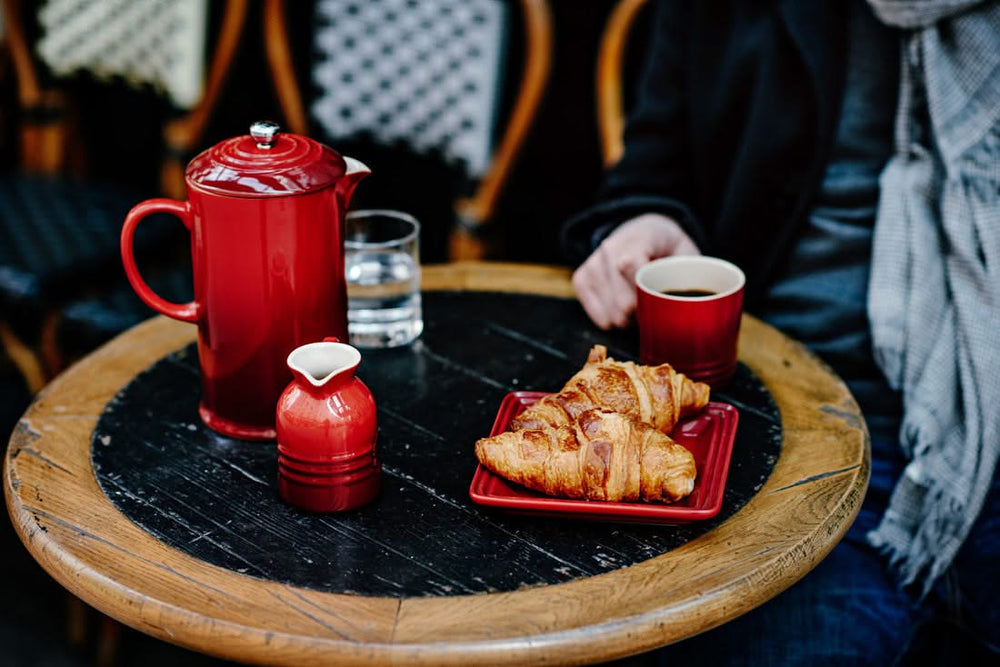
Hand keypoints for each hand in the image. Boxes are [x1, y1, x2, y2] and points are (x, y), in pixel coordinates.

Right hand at [572, 213, 699, 328]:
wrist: (642, 231)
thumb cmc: (669, 249)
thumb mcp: (686, 253)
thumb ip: (688, 274)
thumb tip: (688, 304)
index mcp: (639, 237)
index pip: (630, 267)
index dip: (646, 295)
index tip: (661, 303)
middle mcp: (609, 248)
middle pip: (622, 302)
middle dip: (642, 314)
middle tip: (654, 307)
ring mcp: (593, 264)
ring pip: (611, 314)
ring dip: (629, 319)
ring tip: (640, 305)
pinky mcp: (581, 279)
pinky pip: (598, 317)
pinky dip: (614, 320)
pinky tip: (623, 307)